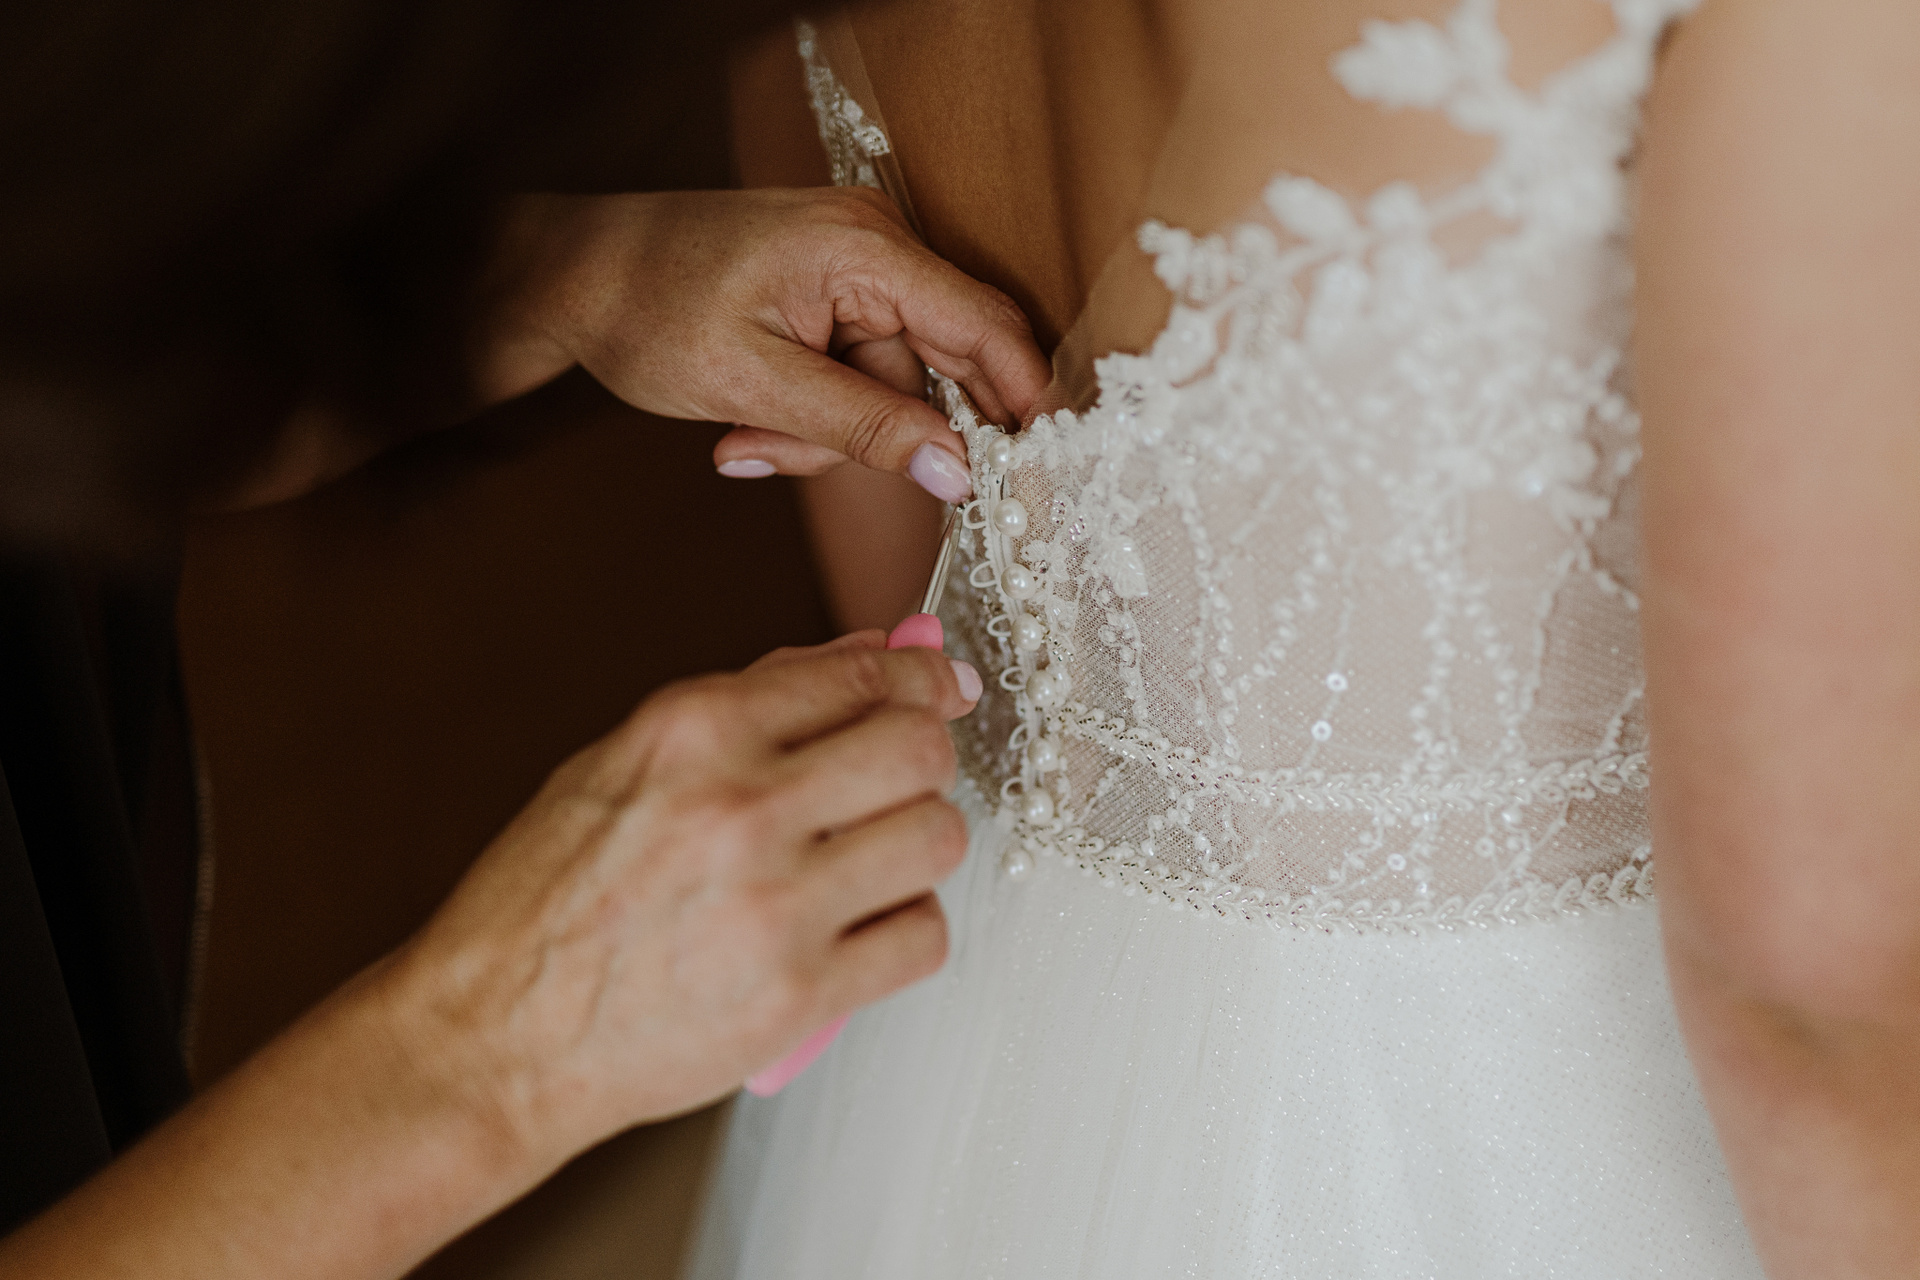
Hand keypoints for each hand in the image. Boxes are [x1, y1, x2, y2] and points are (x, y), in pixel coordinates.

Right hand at [383, 633, 982, 1170]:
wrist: (493, 1039)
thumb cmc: (545, 905)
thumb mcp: (620, 766)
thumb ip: (748, 706)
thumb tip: (867, 656)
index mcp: (691, 732)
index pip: (858, 674)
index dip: (917, 679)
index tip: (937, 689)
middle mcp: (739, 806)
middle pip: (919, 747)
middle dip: (925, 756)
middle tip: (901, 780)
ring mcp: (774, 904)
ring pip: (937, 837)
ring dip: (918, 845)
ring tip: (870, 861)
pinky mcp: (800, 995)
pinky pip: (922, 936)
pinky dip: (904, 930)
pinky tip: (857, 930)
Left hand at [476, 187, 1050, 500]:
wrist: (572, 275)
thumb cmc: (647, 311)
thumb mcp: (754, 386)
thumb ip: (862, 429)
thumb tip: (955, 474)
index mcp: (864, 249)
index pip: (985, 326)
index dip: (1023, 402)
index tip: (1034, 474)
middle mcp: (875, 245)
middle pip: (942, 364)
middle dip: (884, 432)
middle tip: (806, 461)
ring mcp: (855, 267)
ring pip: (894, 385)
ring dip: (830, 433)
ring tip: (745, 439)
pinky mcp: (834, 293)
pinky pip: (860, 373)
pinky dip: (816, 413)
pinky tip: (751, 423)